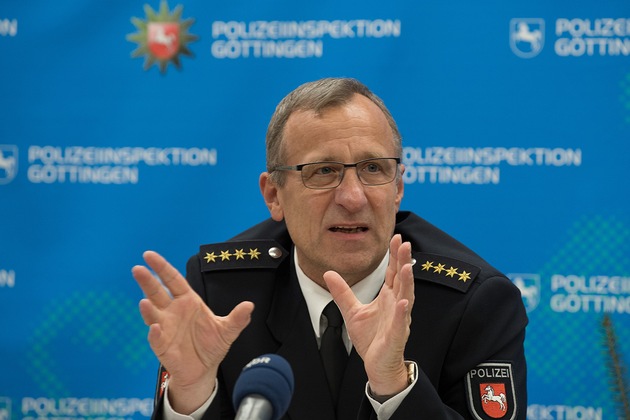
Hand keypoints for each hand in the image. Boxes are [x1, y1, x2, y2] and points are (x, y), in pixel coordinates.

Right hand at [132, 251, 253, 413]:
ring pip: (153, 314)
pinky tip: (155, 328)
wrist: (204, 370)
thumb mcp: (227, 330)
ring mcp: (165, 328)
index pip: (173, 280)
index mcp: (188, 301)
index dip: (162, 268)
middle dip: (147, 281)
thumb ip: (237, 319)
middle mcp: (172, 311)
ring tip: (145, 301)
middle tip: (138, 268)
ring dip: (148, 309)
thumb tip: (250, 306)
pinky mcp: (162, 346)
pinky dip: (154, 333)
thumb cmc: (211, 345)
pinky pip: (156, 338)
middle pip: (157, 293)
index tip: (149, 255)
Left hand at [323, 234, 413, 397]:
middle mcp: (396, 305)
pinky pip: (400, 322)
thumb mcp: (352, 311)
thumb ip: (342, 292)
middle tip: (404, 243)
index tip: (397, 237)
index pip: (392, 272)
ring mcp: (398, 319)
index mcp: (387, 297)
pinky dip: (402, 312)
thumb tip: (328, 273)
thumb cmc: (370, 339)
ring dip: (407, 282)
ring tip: (407, 266)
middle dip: (403, 261)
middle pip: (401, 279)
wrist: (377, 365)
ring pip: (405, 297)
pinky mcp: (396, 335)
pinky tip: (403, 302)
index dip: (395, 256)